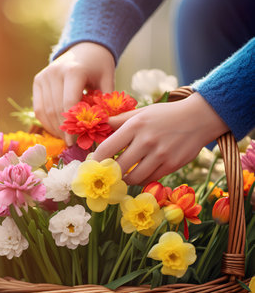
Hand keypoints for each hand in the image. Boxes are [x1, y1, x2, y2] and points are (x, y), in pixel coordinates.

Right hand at [33, 42, 114, 144]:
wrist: (85, 47)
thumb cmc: (99, 66)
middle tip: (72, 144)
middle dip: (63, 130)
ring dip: (54, 129)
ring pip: (45, 111)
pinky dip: (47, 122)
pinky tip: (57, 130)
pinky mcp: (38, 81)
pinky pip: (39, 108)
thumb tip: (102, 129)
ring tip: (66, 139)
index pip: (68, 104)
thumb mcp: (108, 81)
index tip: (74, 142)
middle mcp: (54, 72)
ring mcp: (44, 76)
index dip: (71, 126)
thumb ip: (104, 103)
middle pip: (56, 110)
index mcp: (73, 71)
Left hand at [92, 92, 229, 184]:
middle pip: (118, 167)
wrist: (200, 118)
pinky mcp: (171, 165)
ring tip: (124, 176)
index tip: (93, 165)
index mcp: (135, 125)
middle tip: (107, 175)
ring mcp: (160, 154)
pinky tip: (140, 174)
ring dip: (126, 180)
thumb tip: (101, 125)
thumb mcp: (143, 112)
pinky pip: (149, 179)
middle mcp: (146, 140)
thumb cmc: (166, 115)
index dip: (96, 161)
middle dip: (110, 174)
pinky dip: (142, 180)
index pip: (107, 148)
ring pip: (133, 178)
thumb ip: (121, 120)